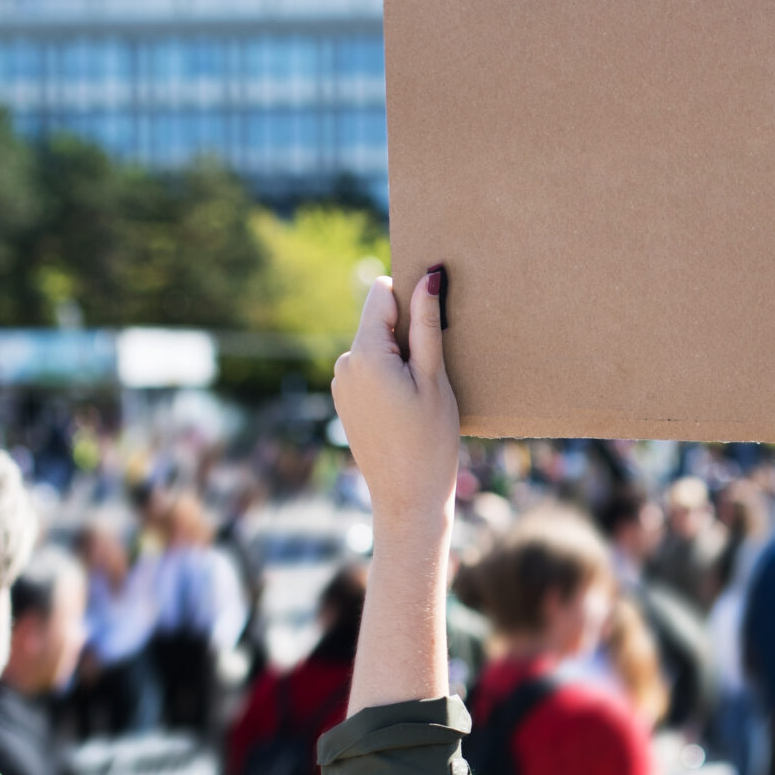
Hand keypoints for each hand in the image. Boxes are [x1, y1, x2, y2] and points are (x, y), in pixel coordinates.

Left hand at [332, 267, 459, 543]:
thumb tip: (428, 276)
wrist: (407, 498)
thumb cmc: (430, 441)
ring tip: (420, 397)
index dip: (410, 300)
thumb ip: (427, 324)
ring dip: (398, 359)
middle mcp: (344, 364)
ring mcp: (340, 384)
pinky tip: (406, 410)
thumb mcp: (434, 379)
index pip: (382, 294)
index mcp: (365, 354)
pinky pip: (368, 372)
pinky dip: (388, 378)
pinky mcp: (344, 401)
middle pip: (378, 322)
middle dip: (406, 335)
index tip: (432, 326)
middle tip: (431, 374)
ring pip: (375, 348)